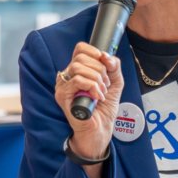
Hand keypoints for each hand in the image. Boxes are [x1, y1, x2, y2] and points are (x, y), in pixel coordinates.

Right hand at [55, 43, 123, 159]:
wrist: (101, 129)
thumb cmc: (104, 108)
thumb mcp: (115, 82)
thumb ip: (114, 66)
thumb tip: (106, 55)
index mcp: (78, 70)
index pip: (80, 48)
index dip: (95, 53)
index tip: (106, 66)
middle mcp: (67, 75)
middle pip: (81, 57)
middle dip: (100, 69)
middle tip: (106, 84)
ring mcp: (63, 85)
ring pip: (78, 67)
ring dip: (96, 78)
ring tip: (101, 92)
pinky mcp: (62, 96)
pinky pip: (77, 80)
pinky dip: (92, 86)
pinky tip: (97, 97)